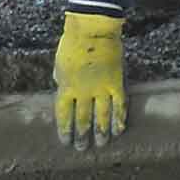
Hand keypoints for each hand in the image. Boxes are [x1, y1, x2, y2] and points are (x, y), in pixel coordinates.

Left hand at [53, 12, 127, 149]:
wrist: (92, 31)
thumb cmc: (72, 44)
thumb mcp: (59, 64)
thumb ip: (61, 79)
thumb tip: (62, 87)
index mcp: (65, 88)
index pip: (64, 116)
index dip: (65, 130)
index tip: (66, 141)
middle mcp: (82, 92)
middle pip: (82, 119)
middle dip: (82, 135)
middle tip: (83, 148)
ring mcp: (100, 88)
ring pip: (101, 116)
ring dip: (101, 132)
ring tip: (102, 144)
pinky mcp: (116, 83)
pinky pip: (119, 105)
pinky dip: (119, 118)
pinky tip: (119, 130)